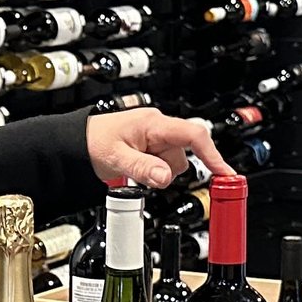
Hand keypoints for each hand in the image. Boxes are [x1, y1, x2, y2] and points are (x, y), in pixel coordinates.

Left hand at [85, 106, 230, 190]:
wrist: (75, 143)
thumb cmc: (91, 143)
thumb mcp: (115, 159)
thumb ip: (142, 168)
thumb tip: (165, 177)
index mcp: (154, 123)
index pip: (194, 135)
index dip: (213, 155)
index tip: (225, 174)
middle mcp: (158, 127)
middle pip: (183, 156)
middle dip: (168, 171)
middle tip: (141, 173)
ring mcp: (156, 137)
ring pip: (174, 164)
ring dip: (159, 172)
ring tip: (133, 170)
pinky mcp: (152, 147)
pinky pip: (164, 164)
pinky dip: (154, 171)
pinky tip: (136, 169)